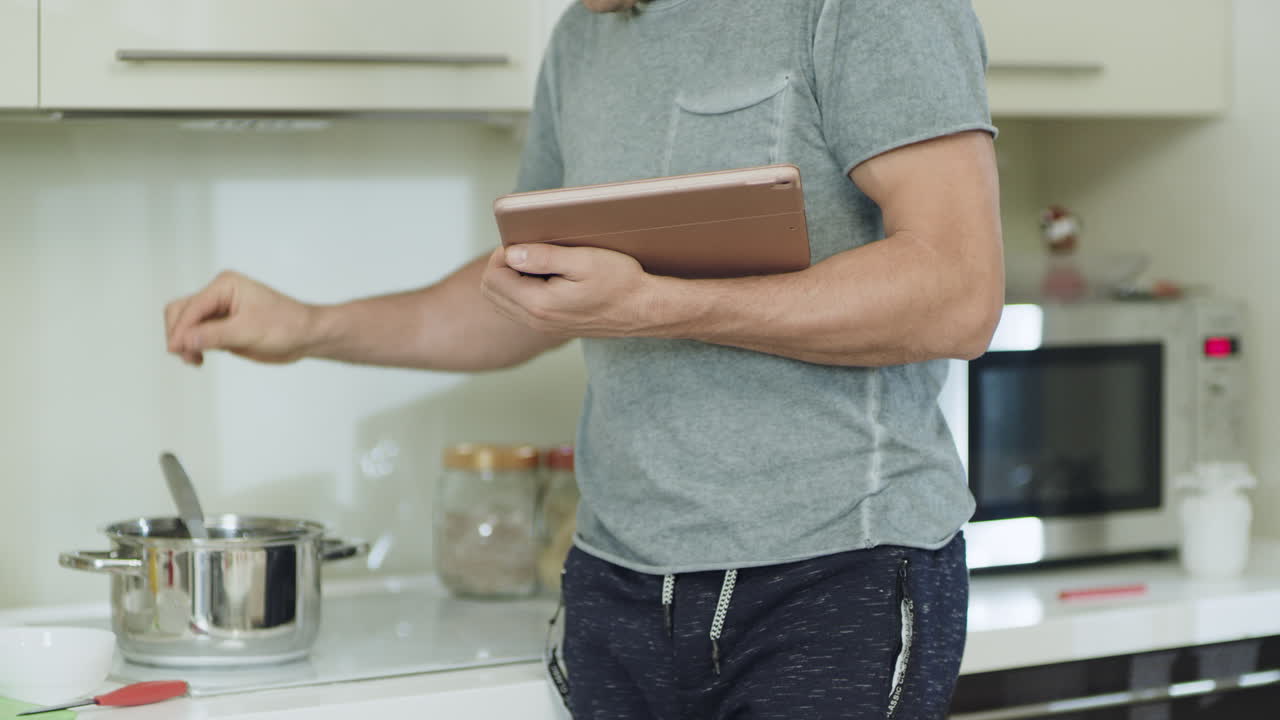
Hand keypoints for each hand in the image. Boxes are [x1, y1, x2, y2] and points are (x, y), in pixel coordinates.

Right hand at [165, 271, 318, 365]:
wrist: (306, 336)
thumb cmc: (286, 325)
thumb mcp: (249, 331)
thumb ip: (214, 335)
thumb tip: (183, 340)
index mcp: (225, 285)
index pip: (191, 307)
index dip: (181, 329)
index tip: (176, 350)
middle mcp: (218, 295)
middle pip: (181, 311)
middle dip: (178, 334)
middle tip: (186, 356)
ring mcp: (219, 311)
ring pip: (186, 325)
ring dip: (184, 342)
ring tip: (195, 360)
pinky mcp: (222, 327)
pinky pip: (196, 336)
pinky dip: (192, 347)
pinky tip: (199, 359)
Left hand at [479, 244, 660, 337]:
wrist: (644, 310)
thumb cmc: (620, 283)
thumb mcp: (583, 260)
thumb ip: (543, 257)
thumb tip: (511, 253)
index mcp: (539, 304)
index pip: (494, 277)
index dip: (502, 253)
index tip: (524, 241)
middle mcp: (536, 320)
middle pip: (491, 292)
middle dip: (501, 266)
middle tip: (527, 250)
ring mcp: (543, 326)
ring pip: (502, 302)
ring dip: (510, 279)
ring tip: (537, 263)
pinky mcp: (551, 327)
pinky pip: (518, 309)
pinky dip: (521, 291)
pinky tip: (545, 278)